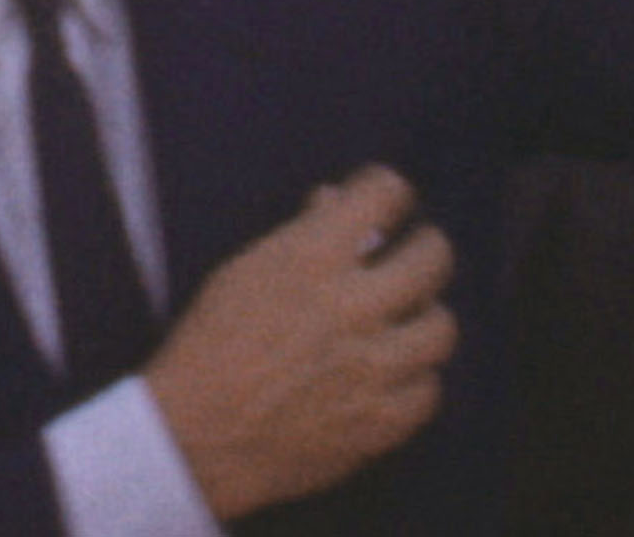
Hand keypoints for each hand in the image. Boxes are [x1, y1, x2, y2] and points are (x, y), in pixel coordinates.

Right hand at [146, 165, 456, 519]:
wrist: (192, 440)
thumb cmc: (208, 348)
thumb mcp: (244, 272)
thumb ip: (300, 233)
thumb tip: (336, 200)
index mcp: (313, 257)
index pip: (386, 194)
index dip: (388, 194)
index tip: (385, 205)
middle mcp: (353, 305)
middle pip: (434, 257)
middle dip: (424, 250)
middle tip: (412, 260)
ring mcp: (372, 367)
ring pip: (441, 327)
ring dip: (423, 319)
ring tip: (404, 325)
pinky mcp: (380, 423)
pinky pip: (429, 390)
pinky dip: (413, 382)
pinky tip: (391, 379)